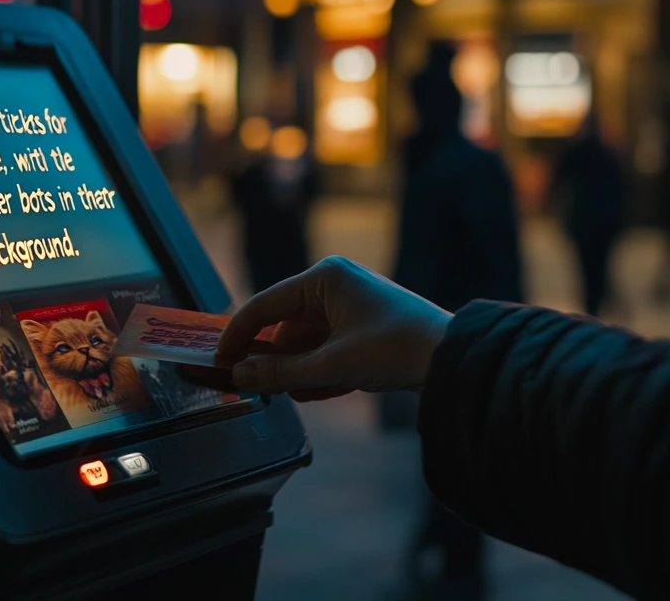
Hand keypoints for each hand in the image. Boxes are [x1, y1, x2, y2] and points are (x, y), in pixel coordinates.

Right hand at [217, 256, 451, 400]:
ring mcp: (350, 306)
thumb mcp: (331, 366)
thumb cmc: (395, 348)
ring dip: (299, 369)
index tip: (218, 361)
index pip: (264, 305)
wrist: (452, 359)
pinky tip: (319, 391)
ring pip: (306, 342)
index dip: (238, 335)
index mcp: (324, 278)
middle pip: (285, 325)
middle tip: (255, 386)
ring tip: (298, 391)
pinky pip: (326, 349)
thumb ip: (279, 372)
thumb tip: (239, 375)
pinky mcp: (362, 328)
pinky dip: (320, 370)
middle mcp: (335, 285)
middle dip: (275, 359)